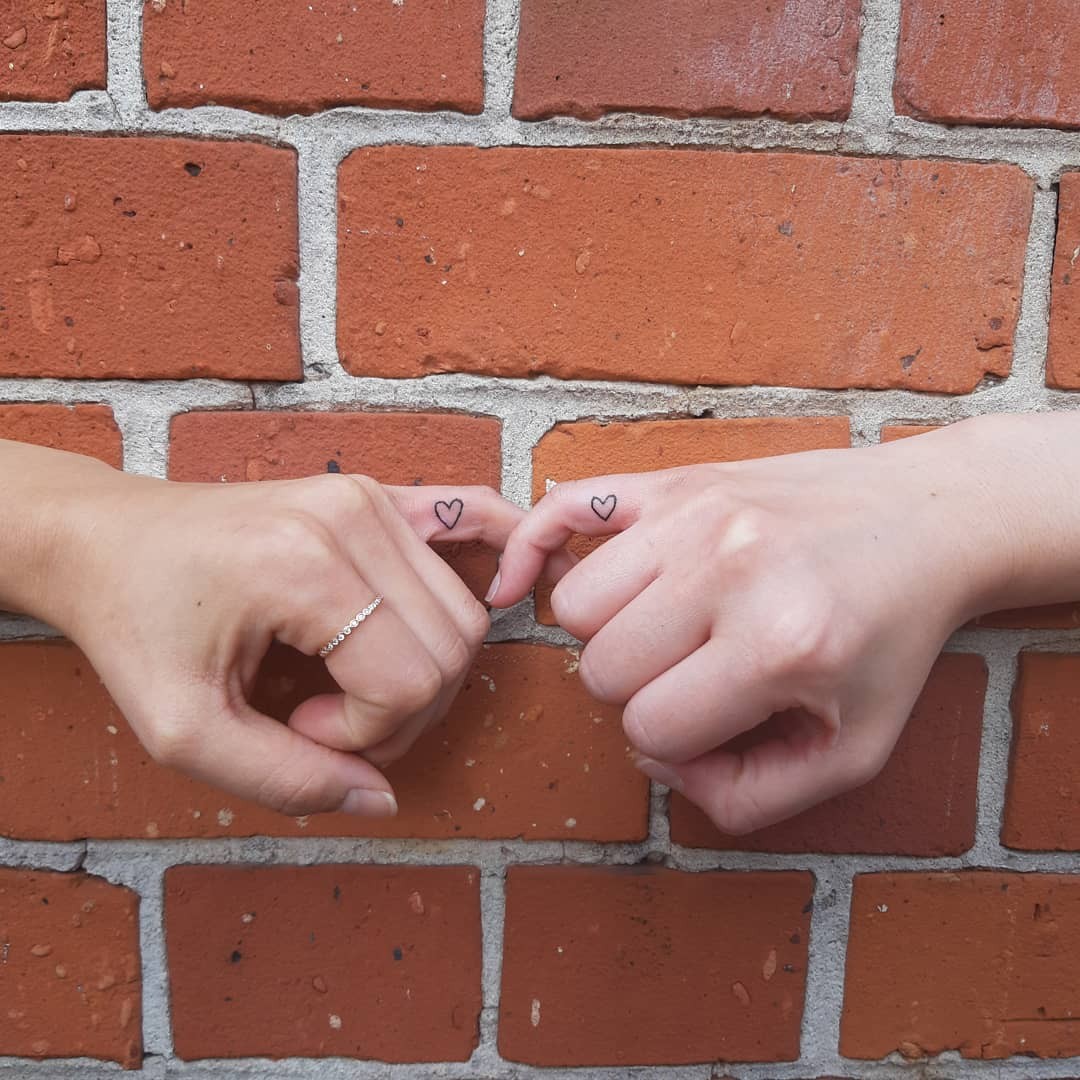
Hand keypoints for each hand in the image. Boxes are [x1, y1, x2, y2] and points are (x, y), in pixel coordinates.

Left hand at [45, 462, 521, 817]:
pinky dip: (497, 564)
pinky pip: (475, 524)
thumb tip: (380, 798)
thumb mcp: (182, 730)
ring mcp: (372, 498)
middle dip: (399, 710)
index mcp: (305, 567)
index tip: (293, 724)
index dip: (363, 733)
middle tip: (319, 715)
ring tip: (340, 678)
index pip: (410, 680)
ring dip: (421, 670)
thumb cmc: (135, 625)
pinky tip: (496, 592)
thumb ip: (283, 781)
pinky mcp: (379, 494)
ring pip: (465, 615)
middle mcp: (354, 517)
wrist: (107, 540)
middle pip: (453, 648)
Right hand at [489, 421, 1012, 833]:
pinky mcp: (675, 480)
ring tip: (663, 629)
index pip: (649, 730)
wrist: (924, 522)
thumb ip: (751, 797)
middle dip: (638, 691)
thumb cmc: (888, 640)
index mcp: (779, 646)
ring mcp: (694, 515)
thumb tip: (658, 762)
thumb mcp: (855, 751)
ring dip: (606, 633)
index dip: (672, 744)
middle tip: (692, 676)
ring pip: (574, 603)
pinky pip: (562, 508)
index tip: (714, 723)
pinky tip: (523, 582)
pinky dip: (531, 548)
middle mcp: (728, 571)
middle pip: (601, 667)